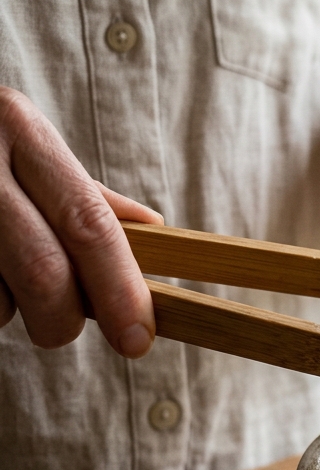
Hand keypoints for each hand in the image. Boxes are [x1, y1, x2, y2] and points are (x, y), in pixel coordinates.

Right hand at [0, 87, 162, 357]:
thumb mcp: (25, 144)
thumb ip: (84, 194)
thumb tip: (154, 228)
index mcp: (22, 130)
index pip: (88, 224)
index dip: (120, 289)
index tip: (139, 339)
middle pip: (43, 270)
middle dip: (62, 319)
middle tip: (60, 328)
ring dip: (5, 308)